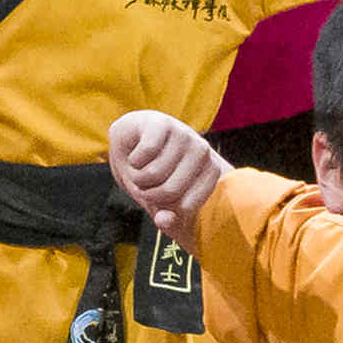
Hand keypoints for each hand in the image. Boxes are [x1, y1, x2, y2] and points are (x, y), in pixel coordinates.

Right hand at [103, 108, 220, 227]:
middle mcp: (202, 150)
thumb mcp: (161, 203)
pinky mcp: (161, 122)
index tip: (161, 200)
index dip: (165, 210)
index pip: (186, 206)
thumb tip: (164, 220)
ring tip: (140, 168)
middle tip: (145, 183)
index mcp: (211, 171)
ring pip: (153, 173)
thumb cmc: (152, 176)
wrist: (132, 143)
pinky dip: (133, 160)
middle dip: (147, 193)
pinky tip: (136, 154)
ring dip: (137, 177)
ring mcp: (183, 133)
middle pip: (169, 191)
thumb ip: (167, 219)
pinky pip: (145, 152)